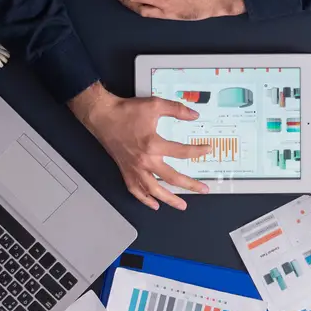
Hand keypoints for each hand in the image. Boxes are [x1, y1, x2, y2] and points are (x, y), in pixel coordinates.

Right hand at [69, 82, 210, 209]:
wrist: (102, 116)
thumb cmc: (126, 111)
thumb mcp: (155, 105)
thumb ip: (176, 110)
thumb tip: (194, 114)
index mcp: (153, 144)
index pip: (182, 152)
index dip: (198, 151)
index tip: (208, 150)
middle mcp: (145, 161)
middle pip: (172, 178)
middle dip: (190, 185)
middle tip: (203, 189)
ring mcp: (135, 169)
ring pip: (154, 190)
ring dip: (169, 199)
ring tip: (182, 205)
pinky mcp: (126, 171)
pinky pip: (136, 190)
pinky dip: (145, 199)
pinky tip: (154, 204)